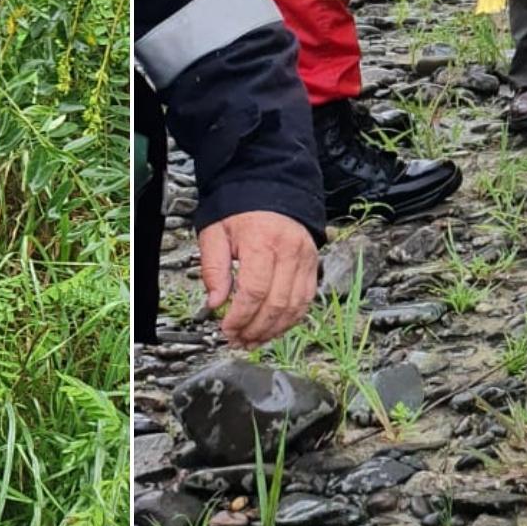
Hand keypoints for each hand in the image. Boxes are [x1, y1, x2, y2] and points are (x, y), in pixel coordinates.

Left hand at [198, 211, 318, 346]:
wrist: (269, 186)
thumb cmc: (240, 208)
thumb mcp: (215, 232)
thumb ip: (213, 268)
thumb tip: (214, 302)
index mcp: (262, 242)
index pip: (254, 291)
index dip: (240, 316)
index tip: (226, 328)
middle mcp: (289, 252)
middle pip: (276, 304)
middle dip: (256, 329)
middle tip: (238, 340)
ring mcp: (305, 259)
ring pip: (294, 307)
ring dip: (274, 329)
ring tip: (254, 340)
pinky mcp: (313, 264)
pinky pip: (306, 300)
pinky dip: (291, 319)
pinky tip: (274, 327)